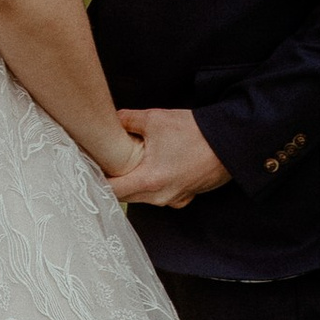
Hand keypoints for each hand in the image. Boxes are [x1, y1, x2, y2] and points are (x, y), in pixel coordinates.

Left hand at [108, 108, 232, 207]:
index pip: (111, 191)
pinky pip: (159, 195)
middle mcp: (159, 197)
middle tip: (104, 162)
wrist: (230, 143)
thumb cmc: (194, 133)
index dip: (97, 180)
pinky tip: (151, 167)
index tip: (89, 168)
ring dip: (133, 182)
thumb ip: (127, 120)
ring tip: (127, 162)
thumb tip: (111, 119)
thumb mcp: (156, 119)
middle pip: (124, 195)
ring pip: (141, 196)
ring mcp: (173, 199)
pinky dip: (151, 184)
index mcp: (149, 181)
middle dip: (114, 180)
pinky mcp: (184, 196)